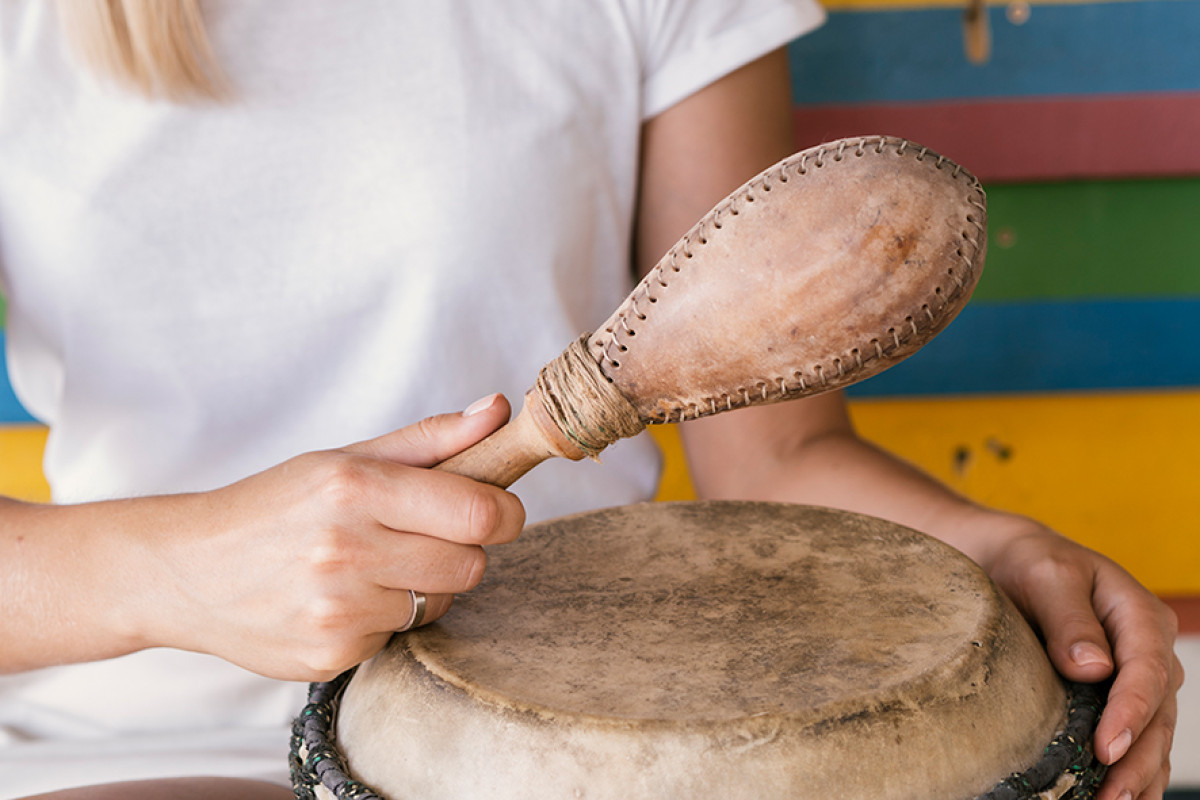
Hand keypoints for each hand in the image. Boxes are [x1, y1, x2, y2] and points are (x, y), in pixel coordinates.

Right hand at [131, 393, 523, 681]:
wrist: (185, 570)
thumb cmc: (275, 507)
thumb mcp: (346, 458)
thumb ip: (431, 438)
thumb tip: (499, 410)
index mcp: (355, 489)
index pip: (479, 513)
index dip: (505, 513)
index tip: (497, 510)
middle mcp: (346, 551)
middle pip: (472, 564)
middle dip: (461, 549)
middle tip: (421, 536)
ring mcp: (336, 610)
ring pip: (440, 602)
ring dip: (422, 587)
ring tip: (370, 567)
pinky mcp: (328, 656)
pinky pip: (398, 636)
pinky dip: (382, 619)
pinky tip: (340, 600)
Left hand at [980, 520, 1182, 799]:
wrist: (1012, 561)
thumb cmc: (1030, 563)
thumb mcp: (1046, 576)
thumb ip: (1068, 620)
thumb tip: (1093, 669)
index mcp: (1140, 615)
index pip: (1146, 671)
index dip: (1131, 714)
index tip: (1107, 748)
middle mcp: (1148, 650)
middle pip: (1158, 714)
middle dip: (1137, 760)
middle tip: (1110, 796)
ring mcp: (1138, 677)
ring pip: (1153, 735)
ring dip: (1139, 776)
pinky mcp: (1117, 697)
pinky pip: (1138, 740)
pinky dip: (1133, 772)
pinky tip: (1118, 799)